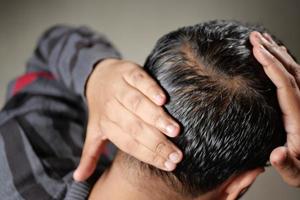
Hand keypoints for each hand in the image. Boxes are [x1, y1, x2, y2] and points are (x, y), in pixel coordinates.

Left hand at [73, 59, 182, 180]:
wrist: (97, 76)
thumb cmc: (102, 108)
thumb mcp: (94, 131)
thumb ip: (89, 154)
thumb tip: (78, 178)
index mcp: (106, 124)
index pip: (128, 143)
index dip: (148, 155)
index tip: (169, 165)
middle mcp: (111, 107)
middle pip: (134, 127)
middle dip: (156, 142)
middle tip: (176, 154)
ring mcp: (119, 88)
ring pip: (136, 104)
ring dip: (156, 118)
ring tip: (174, 130)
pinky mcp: (127, 72)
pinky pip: (139, 81)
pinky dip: (150, 89)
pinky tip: (163, 100)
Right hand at [250, 31, 299, 186]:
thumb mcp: (296, 173)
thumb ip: (287, 165)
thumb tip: (275, 155)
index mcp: (299, 117)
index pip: (286, 84)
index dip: (271, 66)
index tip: (257, 51)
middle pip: (289, 70)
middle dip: (270, 51)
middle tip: (253, 37)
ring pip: (293, 69)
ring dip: (276, 52)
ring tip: (260, 40)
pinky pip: (294, 75)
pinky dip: (283, 61)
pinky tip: (275, 55)